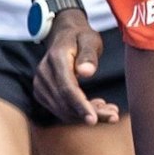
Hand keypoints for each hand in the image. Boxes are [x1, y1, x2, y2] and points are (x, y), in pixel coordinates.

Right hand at [32, 9, 116, 124]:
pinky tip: (97, 106)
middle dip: (89, 113)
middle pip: (65, 103)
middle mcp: (43, 74)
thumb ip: (89, 55)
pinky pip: (59, 107)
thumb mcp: (90, 39)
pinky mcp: (43, 92)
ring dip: (85, 115)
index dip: (80, 106)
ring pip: (62, 109)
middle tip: (113, 117)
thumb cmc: (81, 37)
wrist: (64, 35)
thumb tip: (86, 73)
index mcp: (56, 60)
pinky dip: (78, 111)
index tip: (94, 119)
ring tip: (110, 112)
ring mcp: (40, 84)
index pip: (67, 89)